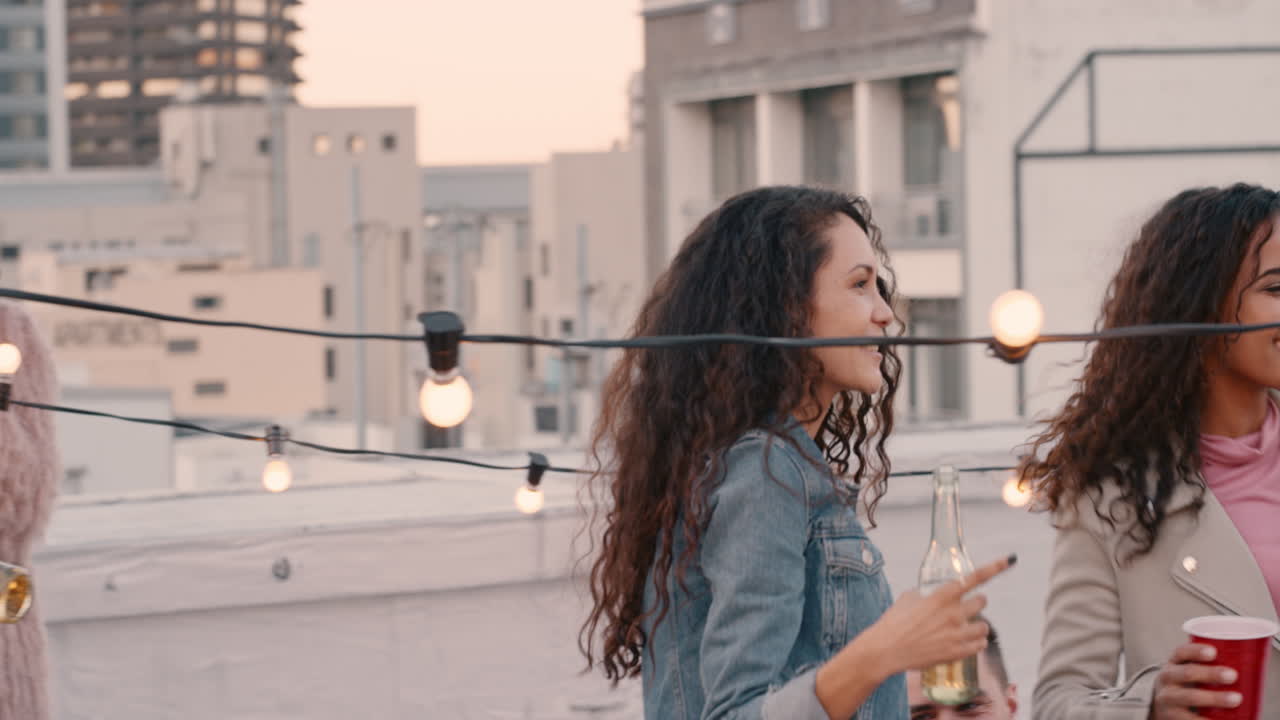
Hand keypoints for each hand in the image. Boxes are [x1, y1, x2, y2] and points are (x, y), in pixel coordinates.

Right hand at [862, 554, 1015, 675]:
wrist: (886, 650)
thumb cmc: (894, 622)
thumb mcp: (908, 598)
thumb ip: (928, 594)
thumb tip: (934, 593)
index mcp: (941, 596)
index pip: (973, 578)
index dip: (994, 567)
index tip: (1009, 560)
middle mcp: (953, 614)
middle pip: (982, 602)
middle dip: (975, 602)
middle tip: (964, 607)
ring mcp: (957, 635)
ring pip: (984, 626)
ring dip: (977, 624)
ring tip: (964, 627)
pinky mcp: (957, 652)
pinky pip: (980, 645)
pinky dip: (975, 642)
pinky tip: (965, 641)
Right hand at [1150, 643, 1241, 719]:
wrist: (1164, 706)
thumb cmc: (1187, 685)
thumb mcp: (1189, 672)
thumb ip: (1207, 668)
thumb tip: (1246, 666)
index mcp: (1174, 664)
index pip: (1181, 652)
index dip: (1196, 651)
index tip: (1214, 652)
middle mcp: (1167, 678)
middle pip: (1187, 673)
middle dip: (1210, 674)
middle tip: (1233, 675)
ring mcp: (1168, 698)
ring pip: (1190, 696)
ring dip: (1214, 698)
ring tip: (1235, 699)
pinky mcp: (1172, 716)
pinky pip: (1190, 718)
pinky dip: (1207, 719)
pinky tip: (1221, 719)